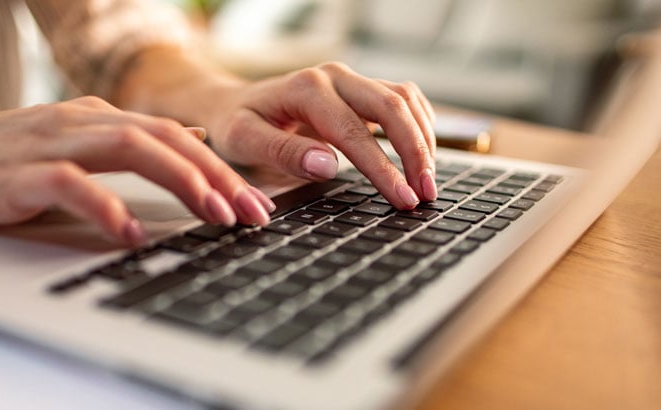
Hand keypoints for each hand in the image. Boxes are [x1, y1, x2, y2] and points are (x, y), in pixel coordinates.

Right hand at [0, 97, 273, 246]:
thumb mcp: (75, 143)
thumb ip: (130, 144)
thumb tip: (193, 144)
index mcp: (97, 117)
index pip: (174, 135)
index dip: (220, 167)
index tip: (254, 202)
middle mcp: (80, 121)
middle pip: (164, 137)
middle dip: (215, 174)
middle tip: (251, 212)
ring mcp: (50, 143)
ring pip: (130, 147)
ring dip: (180, 180)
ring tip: (213, 214)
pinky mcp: (18, 172)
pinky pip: (71, 184)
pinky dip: (106, 206)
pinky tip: (130, 232)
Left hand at [205, 62, 436, 208]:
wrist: (233, 104)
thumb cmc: (237, 125)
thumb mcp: (244, 141)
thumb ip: (283, 153)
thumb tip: (327, 167)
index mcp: (306, 89)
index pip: (354, 131)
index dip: (383, 168)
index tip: (402, 199)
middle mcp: (334, 76)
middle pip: (392, 107)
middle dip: (416, 153)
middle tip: (425, 194)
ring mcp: (351, 80)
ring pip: (405, 99)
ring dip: (424, 139)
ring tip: (427, 182)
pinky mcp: (361, 89)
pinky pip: (404, 99)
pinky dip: (420, 125)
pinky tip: (423, 156)